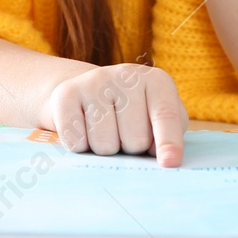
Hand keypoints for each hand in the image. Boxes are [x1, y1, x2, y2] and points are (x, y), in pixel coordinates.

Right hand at [39, 63, 188, 166]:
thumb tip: (166, 160)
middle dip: (130, 148)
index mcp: (157, 82)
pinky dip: (81, 146)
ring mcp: (94, 81)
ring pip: (105, 145)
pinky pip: (77, 142)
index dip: (168, 141)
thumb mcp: (157, 118)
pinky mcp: (66, 94)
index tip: (169, 162)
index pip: (165, 115)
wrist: (88, 92)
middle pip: (135, 139)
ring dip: (105, 149)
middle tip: (123, 133)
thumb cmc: (133, 114)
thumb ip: (170, 135)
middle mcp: (126, 75)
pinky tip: (84, 128)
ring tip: (104, 130)